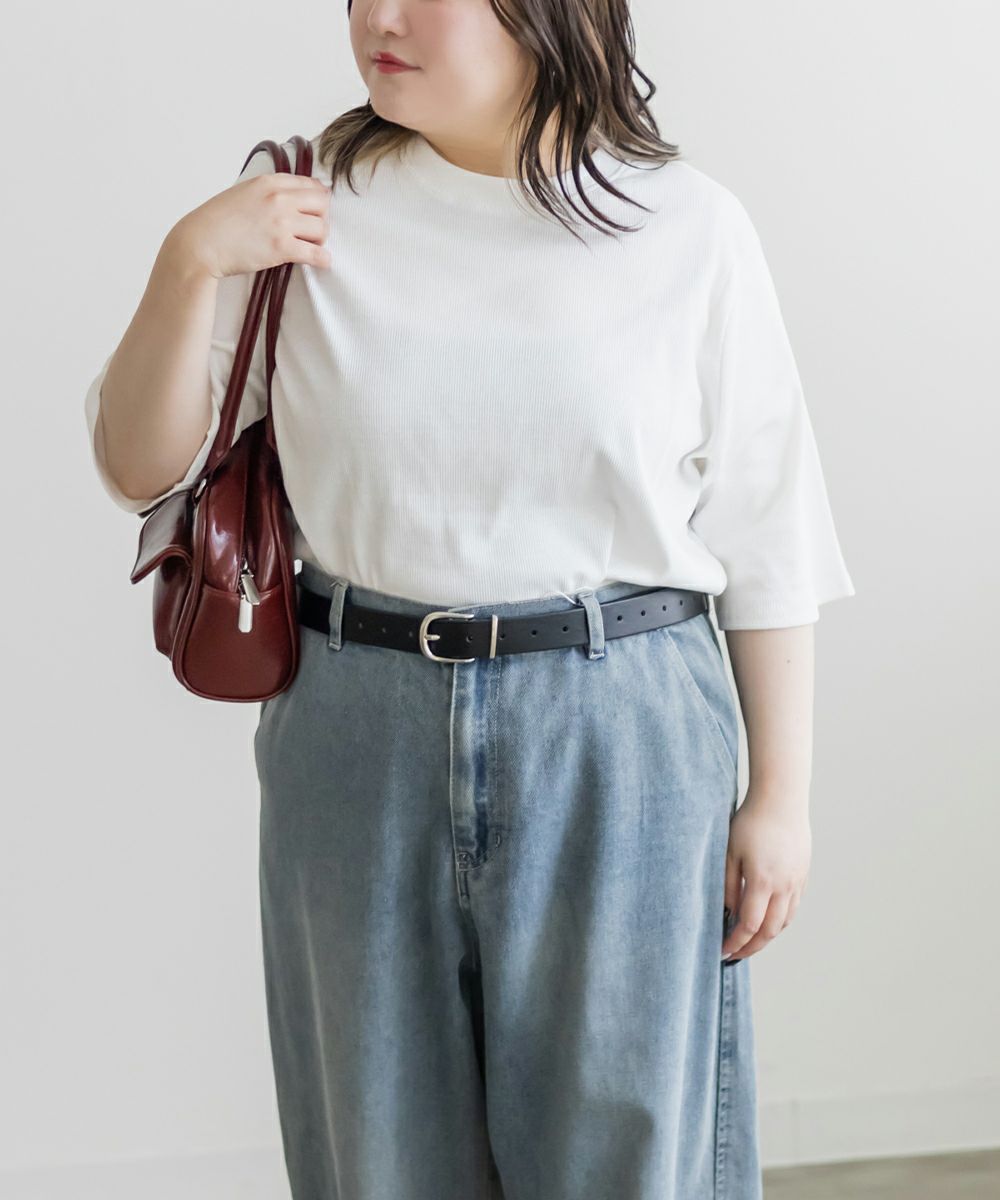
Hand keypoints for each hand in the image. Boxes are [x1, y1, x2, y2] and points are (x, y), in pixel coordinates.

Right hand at [169, 168, 332, 281]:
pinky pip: (316, 253)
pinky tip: (321, 262)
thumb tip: (289, 199)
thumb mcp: (243, 193)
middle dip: (322, 218)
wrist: (199, 244)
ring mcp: (281, 222)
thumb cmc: (216, 223)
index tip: (315, 211)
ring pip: (322, 228)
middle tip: (313, 231)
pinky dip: (323, 259)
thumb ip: (268, 193)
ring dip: (320, 239)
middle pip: (323, 203)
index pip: (311, 184)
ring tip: (310, 246)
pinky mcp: (282, 247)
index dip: (317, 200)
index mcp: (269, 182)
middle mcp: (278, 198)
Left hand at [720, 788, 810, 961]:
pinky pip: (793, 906)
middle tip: (736, 954)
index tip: (723, 951)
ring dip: (768, 936)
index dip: (736, 942)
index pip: (749, 925)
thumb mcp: (730, 852)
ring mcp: (796, 881)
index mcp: (762, 881)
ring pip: (784, 921)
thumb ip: (728, 884)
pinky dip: (780, 919)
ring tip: (751, 941)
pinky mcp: (803, 874)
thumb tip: (728, 912)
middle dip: (752, 947)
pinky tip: (768, 919)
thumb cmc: (750, 822)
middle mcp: (784, 886)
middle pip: (770, 931)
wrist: (781, 800)